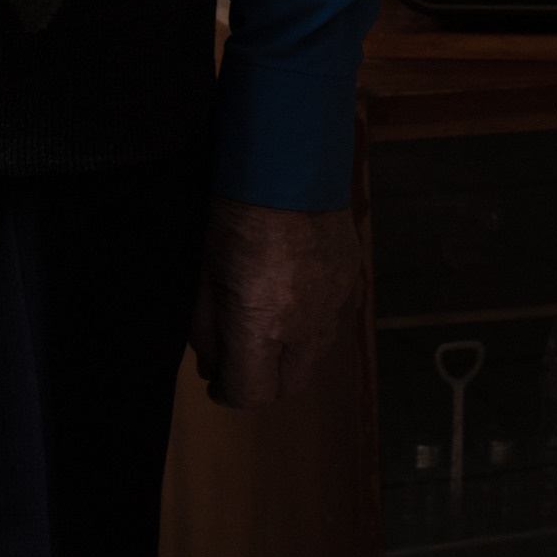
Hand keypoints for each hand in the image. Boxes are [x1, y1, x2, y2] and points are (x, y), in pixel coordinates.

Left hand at [189, 195, 358, 408]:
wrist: (289, 162)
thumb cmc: (235, 211)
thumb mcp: (205, 270)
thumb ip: (207, 327)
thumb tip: (211, 366)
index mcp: (263, 323)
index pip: (252, 394)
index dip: (229, 394)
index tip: (217, 383)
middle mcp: (306, 325)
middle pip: (288, 387)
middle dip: (261, 381)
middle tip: (239, 357)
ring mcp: (335, 304)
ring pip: (314, 358)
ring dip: (288, 354)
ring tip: (264, 322)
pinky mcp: (351, 283)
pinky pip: (330, 322)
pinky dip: (309, 323)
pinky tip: (289, 294)